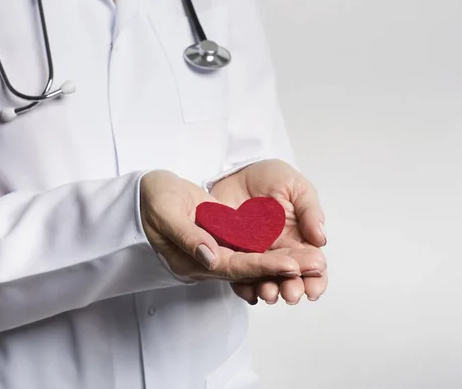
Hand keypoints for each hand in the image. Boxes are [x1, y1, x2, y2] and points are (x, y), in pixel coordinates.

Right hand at [140, 170, 311, 281]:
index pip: (234, 266)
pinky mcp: (221, 239)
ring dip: (283, 260)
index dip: (263, 266)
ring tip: (314, 260)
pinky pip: (250, 248)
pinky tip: (295, 249)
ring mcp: (216, 251)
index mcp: (193, 260)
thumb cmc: (151, 200)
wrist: (145, 193)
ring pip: (255, 260)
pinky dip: (272, 249)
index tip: (292, 265)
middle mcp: (208, 261)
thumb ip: (187, 236)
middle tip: (316, 265)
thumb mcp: (165, 213)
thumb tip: (211, 256)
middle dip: (284, 267)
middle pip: (251, 268)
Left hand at [210, 159, 327, 303]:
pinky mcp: (232, 254)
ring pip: (265, 281)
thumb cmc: (272, 177)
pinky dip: (244, 288)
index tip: (314, 288)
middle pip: (290, 278)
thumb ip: (310, 212)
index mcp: (300, 239)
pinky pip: (238, 275)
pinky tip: (248, 293)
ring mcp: (256, 255)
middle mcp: (279, 252)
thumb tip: (322, 239)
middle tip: (291, 294)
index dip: (316, 279)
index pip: (312, 265)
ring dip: (269, 291)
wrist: (236, 170)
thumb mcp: (297, 188)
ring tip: (269, 294)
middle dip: (293, 289)